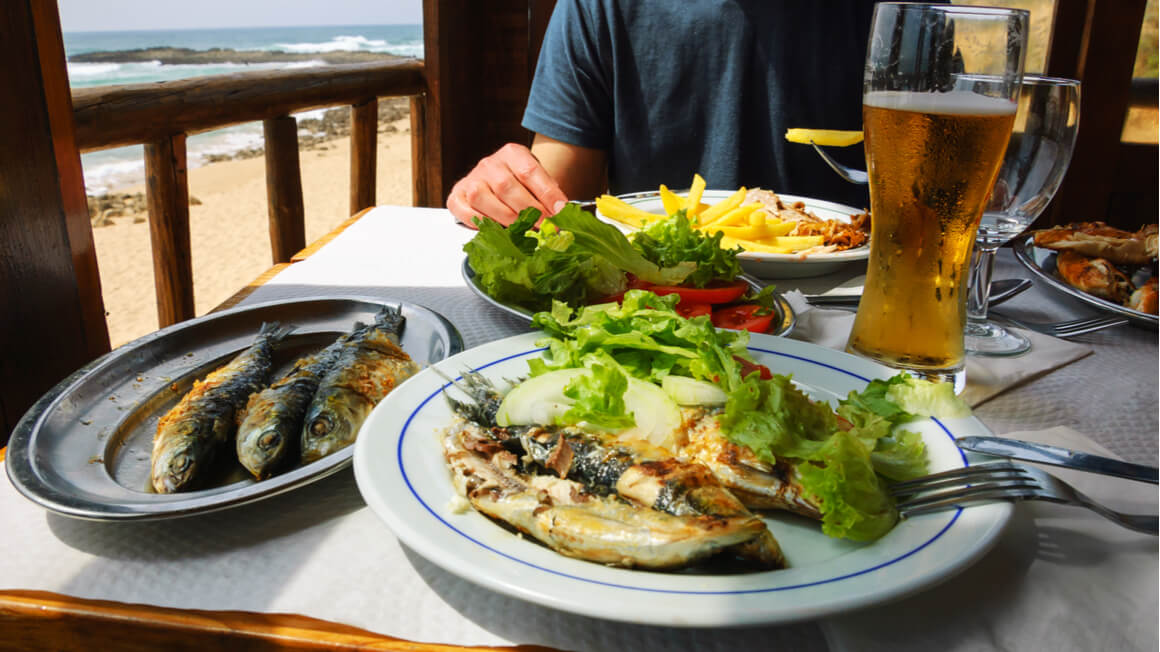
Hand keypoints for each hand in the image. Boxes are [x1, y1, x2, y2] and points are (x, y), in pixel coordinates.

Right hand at [447, 143, 568, 226]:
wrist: (500, 181)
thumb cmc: (523, 185)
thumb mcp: (539, 182)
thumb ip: (549, 195)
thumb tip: (562, 214)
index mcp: (513, 153)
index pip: (530, 172)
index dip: (546, 194)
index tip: (560, 212)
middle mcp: (489, 164)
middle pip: (507, 187)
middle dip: (529, 211)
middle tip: (546, 227)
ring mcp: (472, 180)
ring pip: (484, 199)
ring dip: (506, 219)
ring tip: (525, 231)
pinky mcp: (458, 197)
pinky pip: (466, 212)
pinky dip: (481, 223)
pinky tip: (497, 229)